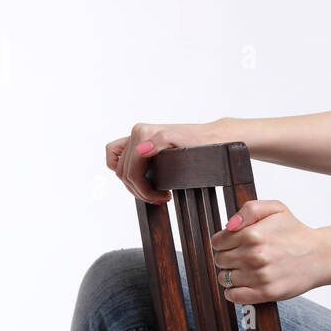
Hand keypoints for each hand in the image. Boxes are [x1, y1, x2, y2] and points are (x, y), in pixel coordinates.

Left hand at [106, 122, 221, 203]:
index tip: (144, 192)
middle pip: (122, 172)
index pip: (113, 162)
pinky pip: (142, 163)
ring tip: (162, 197)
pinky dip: (148, 183)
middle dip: (138, 192)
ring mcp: (148, 132)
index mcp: (137, 135)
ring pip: (129, 173)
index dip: (127, 182)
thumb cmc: (192, 150)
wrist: (216, 140)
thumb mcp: (161, 156)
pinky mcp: (161, 135)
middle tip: (158, 199)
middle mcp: (138, 131)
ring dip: (144, 192)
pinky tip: (166, 190)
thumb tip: (128, 182)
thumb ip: (143, 162)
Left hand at [209, 200, 326, 304]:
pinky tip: (244, 284)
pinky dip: (234, 292)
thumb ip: (249, 210)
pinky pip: (234, 296)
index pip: (217, 242)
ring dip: (231, 274)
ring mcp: (259, 276)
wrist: (320, 256)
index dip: (223, 242)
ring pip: (224, 278)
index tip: (232, 244)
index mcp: (253, 234)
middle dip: (227, 257)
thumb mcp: (276, 209)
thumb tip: (229, 225)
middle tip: (241, 256)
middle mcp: (254, 255)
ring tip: (245, 269)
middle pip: (219, 260)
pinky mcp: (266, 293)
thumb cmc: (296, 233)